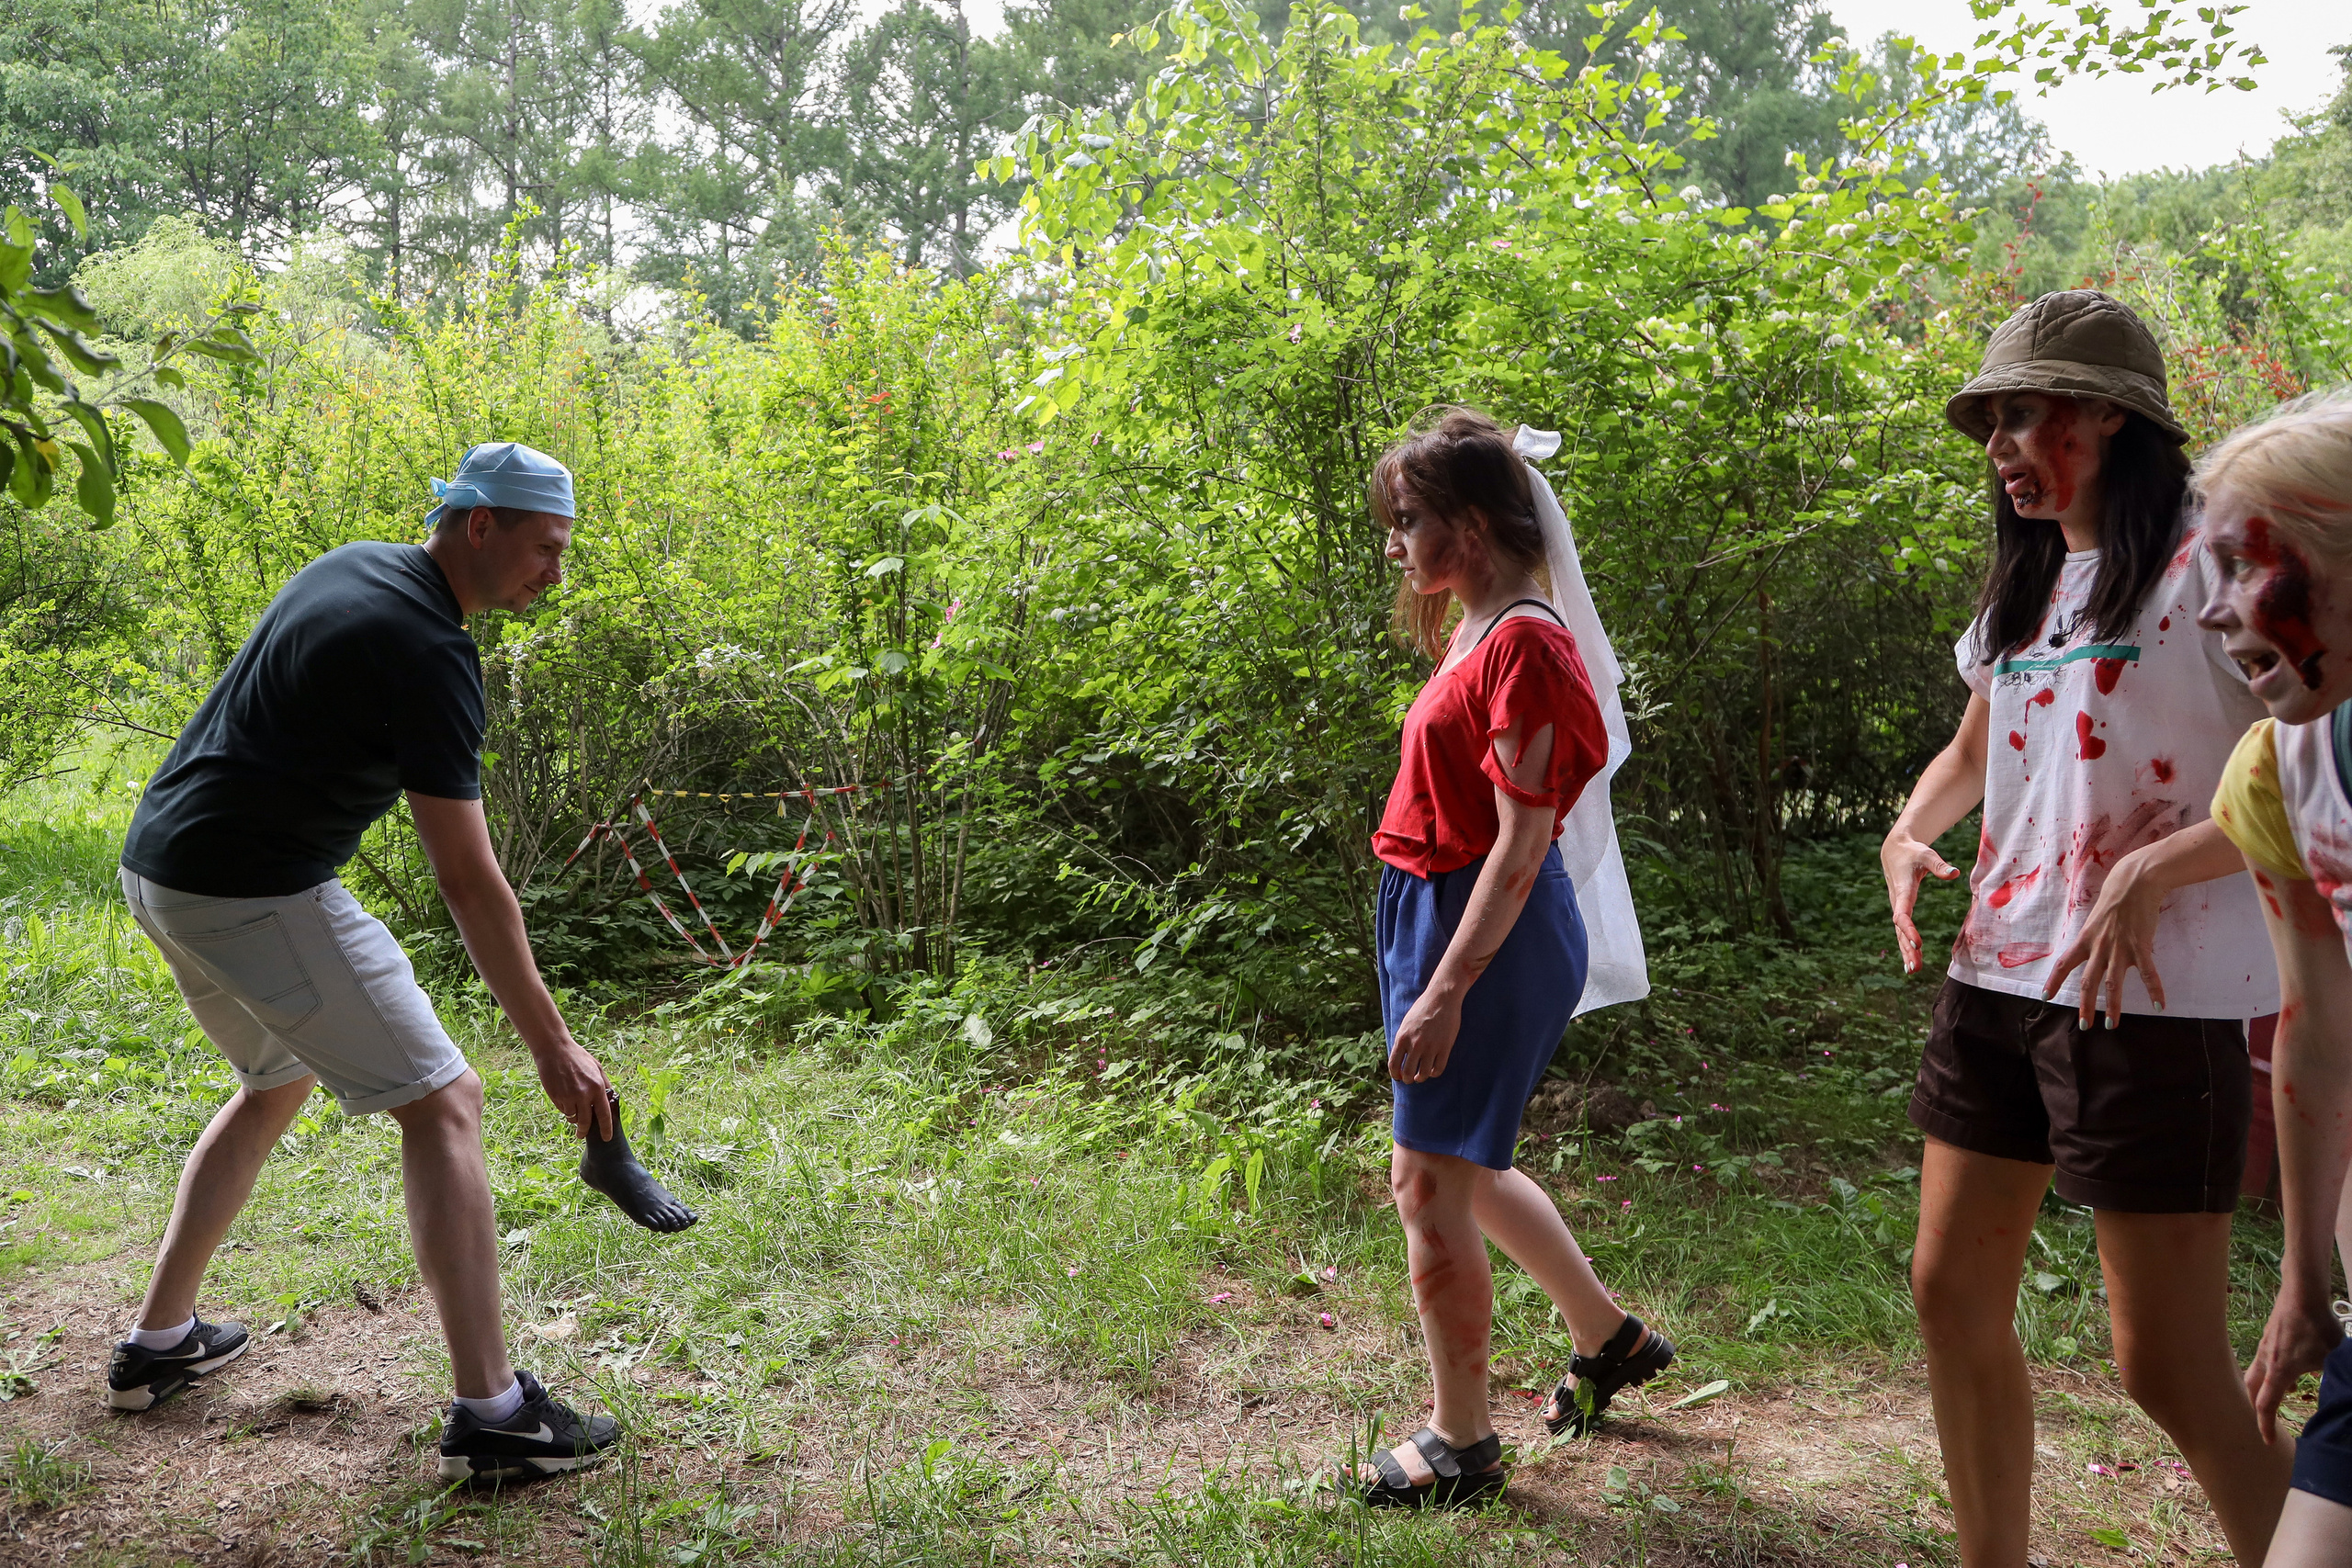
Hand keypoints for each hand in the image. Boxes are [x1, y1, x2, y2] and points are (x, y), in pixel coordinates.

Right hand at [533, 1037, 615, 1140]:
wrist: (554, 1050)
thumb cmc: (577, 1057)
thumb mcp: (596, 1067)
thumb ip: (604, 1083)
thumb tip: (611, 1096)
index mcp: (597, 1087)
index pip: (604, 1114)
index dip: (606, 1128)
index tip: (607, 1138)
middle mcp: (584, 1094)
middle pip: (586, 1122)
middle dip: (584, 1130)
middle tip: (582, 1134)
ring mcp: (569, 1096)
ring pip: (573, 1118)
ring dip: (574, 1118)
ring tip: (573, 1110)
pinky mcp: (556, 1097)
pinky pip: (563, 1110)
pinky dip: (565, 1109)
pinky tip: (564, 1098)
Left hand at [1389, 988, 1462, 1082]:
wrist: (1442, 998)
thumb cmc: (1423, 1009)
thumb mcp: (1406, 1023)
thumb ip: (1402, 1040)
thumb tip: (1399, 1058)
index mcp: (1402, 1038)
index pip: (1394, 1064)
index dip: (1395, 1074)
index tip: (1398, 1077)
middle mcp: (1415, 1044)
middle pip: (1407, 1072)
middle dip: (1407, 1079)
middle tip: (1409, 1079)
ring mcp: (1430, 1047)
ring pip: (1423, 1074)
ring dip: (1420, 1078)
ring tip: (1420, 1076)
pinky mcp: (1445, 1047)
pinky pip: (1438, 1069)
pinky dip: (1433, 1074)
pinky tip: (1432, 1071)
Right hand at [1881, 830, 1960, 973]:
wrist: (1894, 851)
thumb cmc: (1912, 852)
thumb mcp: (1925, 854)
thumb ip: (1939, 865)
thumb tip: (1955, 873)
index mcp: (1902, 891)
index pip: (1902, 915)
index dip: (1909, 930)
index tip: (1918, 944)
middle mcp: (1897, 903)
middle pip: (1900, 931)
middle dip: (1907, 949)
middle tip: (1915, 967)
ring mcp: (1898, 908)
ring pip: (1899, 934)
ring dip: (1905, 952)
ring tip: (1913, 971)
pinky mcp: (1901, 910)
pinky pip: (1902, 931)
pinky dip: (1906, 946)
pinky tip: (1912, 961)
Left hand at [2045, 849, 2165, 1026]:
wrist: (2135, 883)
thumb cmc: (2116, 900)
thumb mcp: (2097, 920)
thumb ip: (2095, 937)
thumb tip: (2094, 950)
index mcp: (2085, 940)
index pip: (2064, 964)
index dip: (2054, 981)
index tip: (2045, 996)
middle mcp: (2099, 947)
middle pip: (2087, 982)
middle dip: (2085, 1006)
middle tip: (2084, 1026)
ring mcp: (2119, 948)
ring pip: (2113, 984)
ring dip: (2112, 1007)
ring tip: (2111, 1025)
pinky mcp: (2140, 946)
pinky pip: (2148, 973)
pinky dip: (2155, 990)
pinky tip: (2160, 1005)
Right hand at [2245, 1287, 2343, 1441]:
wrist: (2303, 1293)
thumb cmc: (2318, 1326)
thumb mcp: (2333, 1358)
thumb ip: (2336, 1379)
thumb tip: (2343, 1395)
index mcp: (2279, 1371)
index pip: (2265, 1405)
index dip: (2265, 1426)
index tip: (2268, 1441)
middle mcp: (2266, 1361)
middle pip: (2251, 1389)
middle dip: (2257, 1408)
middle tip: (2266, 1421)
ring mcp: (2265, 1347)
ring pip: (2257, 1374)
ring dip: (2265, 1388)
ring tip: (2285, 1394)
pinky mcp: (2269, 1337)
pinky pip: (2265, 1361)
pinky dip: (2272, 1373)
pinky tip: (2291, 1369)